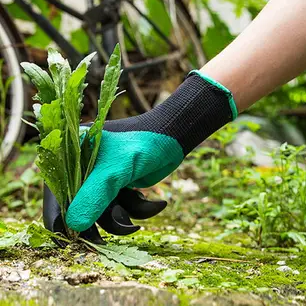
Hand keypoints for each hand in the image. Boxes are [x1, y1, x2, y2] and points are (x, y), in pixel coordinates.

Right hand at [66, 71, 236, 231]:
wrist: (173, 139)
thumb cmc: (143, 144)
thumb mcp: (116, 169)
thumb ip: (94, 195)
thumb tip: (74, 226)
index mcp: (72, 155)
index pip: (57, 191)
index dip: (62, 216)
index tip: (73, 238)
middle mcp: (83, 168)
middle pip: (79, 207)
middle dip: (98, 222)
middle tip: (105, 241)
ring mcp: (101, 179)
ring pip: (103, 213)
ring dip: (124, 217)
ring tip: (141, 205)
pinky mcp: (117, 188)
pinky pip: (121, 210)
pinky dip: (137, 210)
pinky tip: (155, 203)